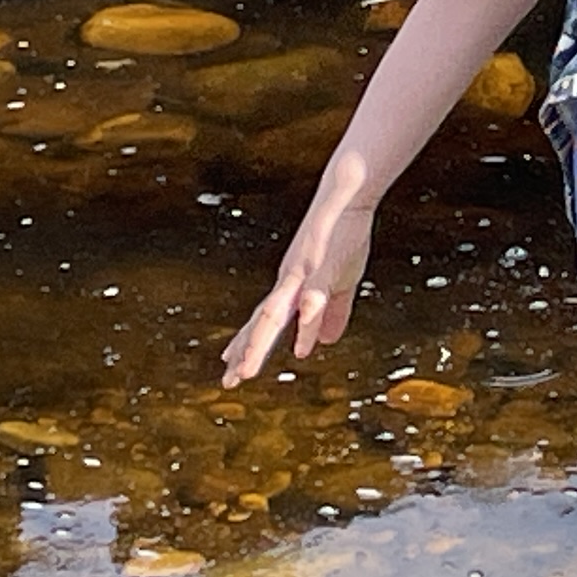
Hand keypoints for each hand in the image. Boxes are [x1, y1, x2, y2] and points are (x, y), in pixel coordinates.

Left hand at [222, 192, 375, 384]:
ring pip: (273, 315)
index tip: (231, 368)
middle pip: (261, 323)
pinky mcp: (320, 267)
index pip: (263, 320)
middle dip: (245, 352)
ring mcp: (301, 274)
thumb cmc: (344, 233)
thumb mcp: (340, 279)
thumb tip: (324, 342)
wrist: (347, 195)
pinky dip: (305, 324)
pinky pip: (310, 300)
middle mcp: (288, 282)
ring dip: (258, 343)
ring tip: (246, 370)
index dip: (247, 344)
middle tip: (228, 382)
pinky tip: (301, 345)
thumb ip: (331, 312)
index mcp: (291, 285)